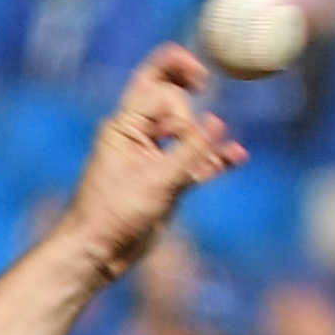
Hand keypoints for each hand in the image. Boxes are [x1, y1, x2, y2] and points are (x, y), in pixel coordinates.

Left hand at [58, 45, 246, 284]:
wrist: (97, 253)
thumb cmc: (113, 215)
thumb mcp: (156, 181)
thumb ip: (189, 151)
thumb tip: (218, 122)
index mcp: (124, 126)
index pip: (156, 87)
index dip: (178, 81)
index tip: (200, 83)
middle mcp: (137, 136)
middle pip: (171, 100)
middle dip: (189, 110)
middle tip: (192, 123)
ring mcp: (153, 157)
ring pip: (187, 132)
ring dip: (205, 140)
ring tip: (205, 167)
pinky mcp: (165, 180)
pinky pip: (195, 160)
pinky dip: (214, 158)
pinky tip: (236, 158)